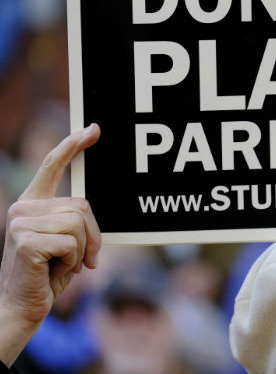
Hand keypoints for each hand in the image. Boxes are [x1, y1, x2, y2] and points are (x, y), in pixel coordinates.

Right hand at [0, 124, 100, 366]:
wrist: (21, 308)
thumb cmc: (46, 276)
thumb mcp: (64, 241)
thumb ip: (73, 219)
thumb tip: (87, 208)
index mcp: (32, 204)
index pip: (52, 165)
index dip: (73, 145)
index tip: (92, 129)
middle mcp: (23, 208)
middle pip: (82, 205)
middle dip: (92, 235)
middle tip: (85, 259)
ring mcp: (21, 222)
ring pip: (80, 224)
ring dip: (82, 251)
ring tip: (63, 265)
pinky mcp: (26, 240)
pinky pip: (73, 243)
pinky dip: (73, 261)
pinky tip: (53, 271)